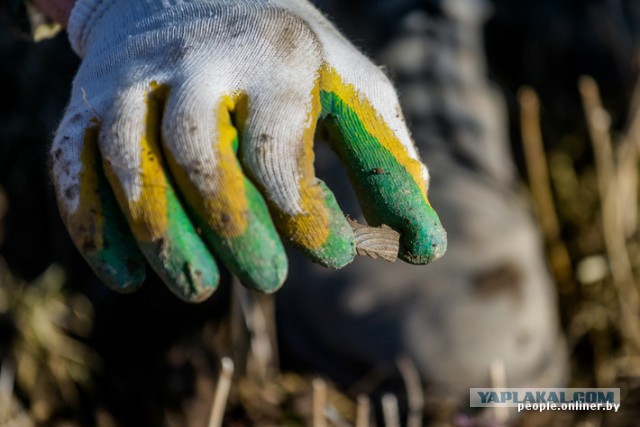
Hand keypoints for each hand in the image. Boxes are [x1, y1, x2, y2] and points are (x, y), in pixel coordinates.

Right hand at [50, 0, 446, 301]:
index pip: (281, 148)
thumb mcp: (346, 80)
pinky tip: (125, 278)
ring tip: (199, 289)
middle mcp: (198, 63)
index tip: (335, 257)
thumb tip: (421, 233)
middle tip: (269, 280)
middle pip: (201, 156)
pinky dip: (93, 228)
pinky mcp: (89, 101)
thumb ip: (384, 150)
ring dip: (163, 238)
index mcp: (274, 57)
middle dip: (236, 231)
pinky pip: (74, 166)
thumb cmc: (283, 53)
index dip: (307, 215)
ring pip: (130, 164)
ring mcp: (135, 80)